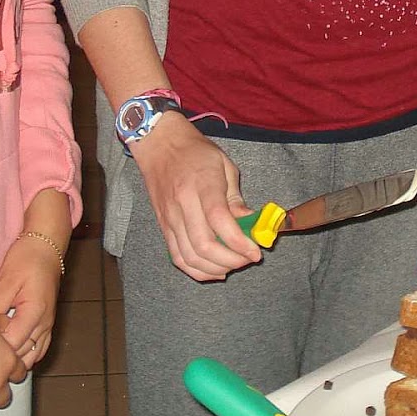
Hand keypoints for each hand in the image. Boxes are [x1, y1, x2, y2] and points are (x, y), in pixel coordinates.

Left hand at [0, 238, 62, 364]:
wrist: (46, 246)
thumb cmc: (27, 259)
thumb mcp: (6, 280)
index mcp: (35, 312)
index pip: (13, 344)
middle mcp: (45, 323)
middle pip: (24, 355)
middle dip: (4, 359)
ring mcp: (48, 324)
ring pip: (34, 356)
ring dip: (16, 360)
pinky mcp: (47, 323)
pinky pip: (39, 348)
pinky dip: (27, 355)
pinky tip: (11, 353)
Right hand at [132, 114, 261, 281]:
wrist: (159, 145)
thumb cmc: (195, 152)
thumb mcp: (224, 166)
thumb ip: (236, 199)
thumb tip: (250, 225)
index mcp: (202, 184)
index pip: (219, 220)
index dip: (239, 242)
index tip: (256, 252)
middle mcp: (183, 203)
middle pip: (204, 245)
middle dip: (231, 260)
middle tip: (247, 259)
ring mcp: (170, 217)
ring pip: (190, 257)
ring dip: (215, 268)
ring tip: (234, 264)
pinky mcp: (163, 227)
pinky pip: (178, 258)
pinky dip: (197, 270)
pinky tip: (214, 270)